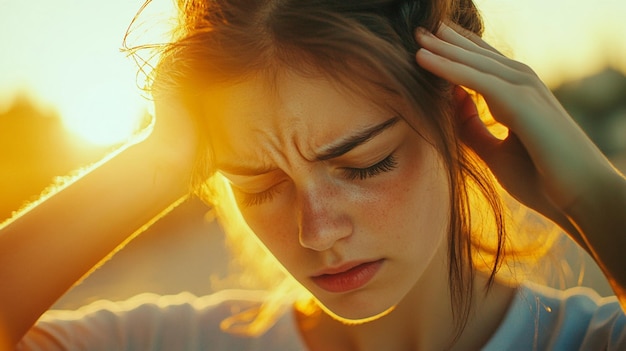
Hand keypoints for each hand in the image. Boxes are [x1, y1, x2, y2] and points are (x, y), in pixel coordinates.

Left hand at [414, 22, 617, 235]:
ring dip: (443, 48)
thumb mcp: (495, 152)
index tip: (430, 44)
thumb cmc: (542, 179)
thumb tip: (451, 105)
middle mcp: (523, 85)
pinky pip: (475, 79)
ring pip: (474, 62)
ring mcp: (524, 90)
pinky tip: (422, 58)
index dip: (457, 53)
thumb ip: (473, 128)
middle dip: (447, 42)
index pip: (484, 66)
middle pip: (478, 57)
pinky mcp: (520, 101)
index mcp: (520, 96)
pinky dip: (447, 67)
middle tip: (420, 29)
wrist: (580, 199)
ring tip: (417, 35)